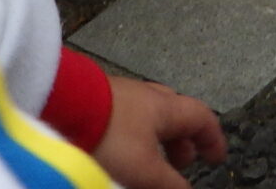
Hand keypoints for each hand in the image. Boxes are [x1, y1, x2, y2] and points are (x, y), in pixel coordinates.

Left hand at [92, 74, 226, 188]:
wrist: (60, 108)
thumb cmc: (107, 134)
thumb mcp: (145, 169)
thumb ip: (170, 183)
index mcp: (165, 106)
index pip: (202, 117)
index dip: (212, 138)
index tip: (215, 157)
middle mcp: (146, 96)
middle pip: (175, 116)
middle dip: (182, 142)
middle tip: (181, 165)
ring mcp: (120, 96)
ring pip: (149, 118)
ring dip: (157, 142)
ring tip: (150, 164)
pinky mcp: (97, 102)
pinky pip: (126, 120)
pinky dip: (134, 138)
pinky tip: (122, 153)